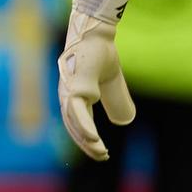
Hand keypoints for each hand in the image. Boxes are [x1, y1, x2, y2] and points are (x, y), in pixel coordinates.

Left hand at [58, 12, 134, 160]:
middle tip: (102, 157)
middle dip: (87, 144)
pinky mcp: (76, 85)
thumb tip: (123, 121)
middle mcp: (68, 96)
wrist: (96, 34)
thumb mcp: (111, 82)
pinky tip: (92, 137)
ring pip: (74, 120)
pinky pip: (78, 108)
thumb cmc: (100, 55)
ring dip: (86, 139)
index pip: (78, 123)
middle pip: (74, 126)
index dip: (87, 139)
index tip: (101, 152)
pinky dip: (83, 124)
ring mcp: (70, 90)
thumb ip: (116, 100)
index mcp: (75, 96)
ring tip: (100, 152)